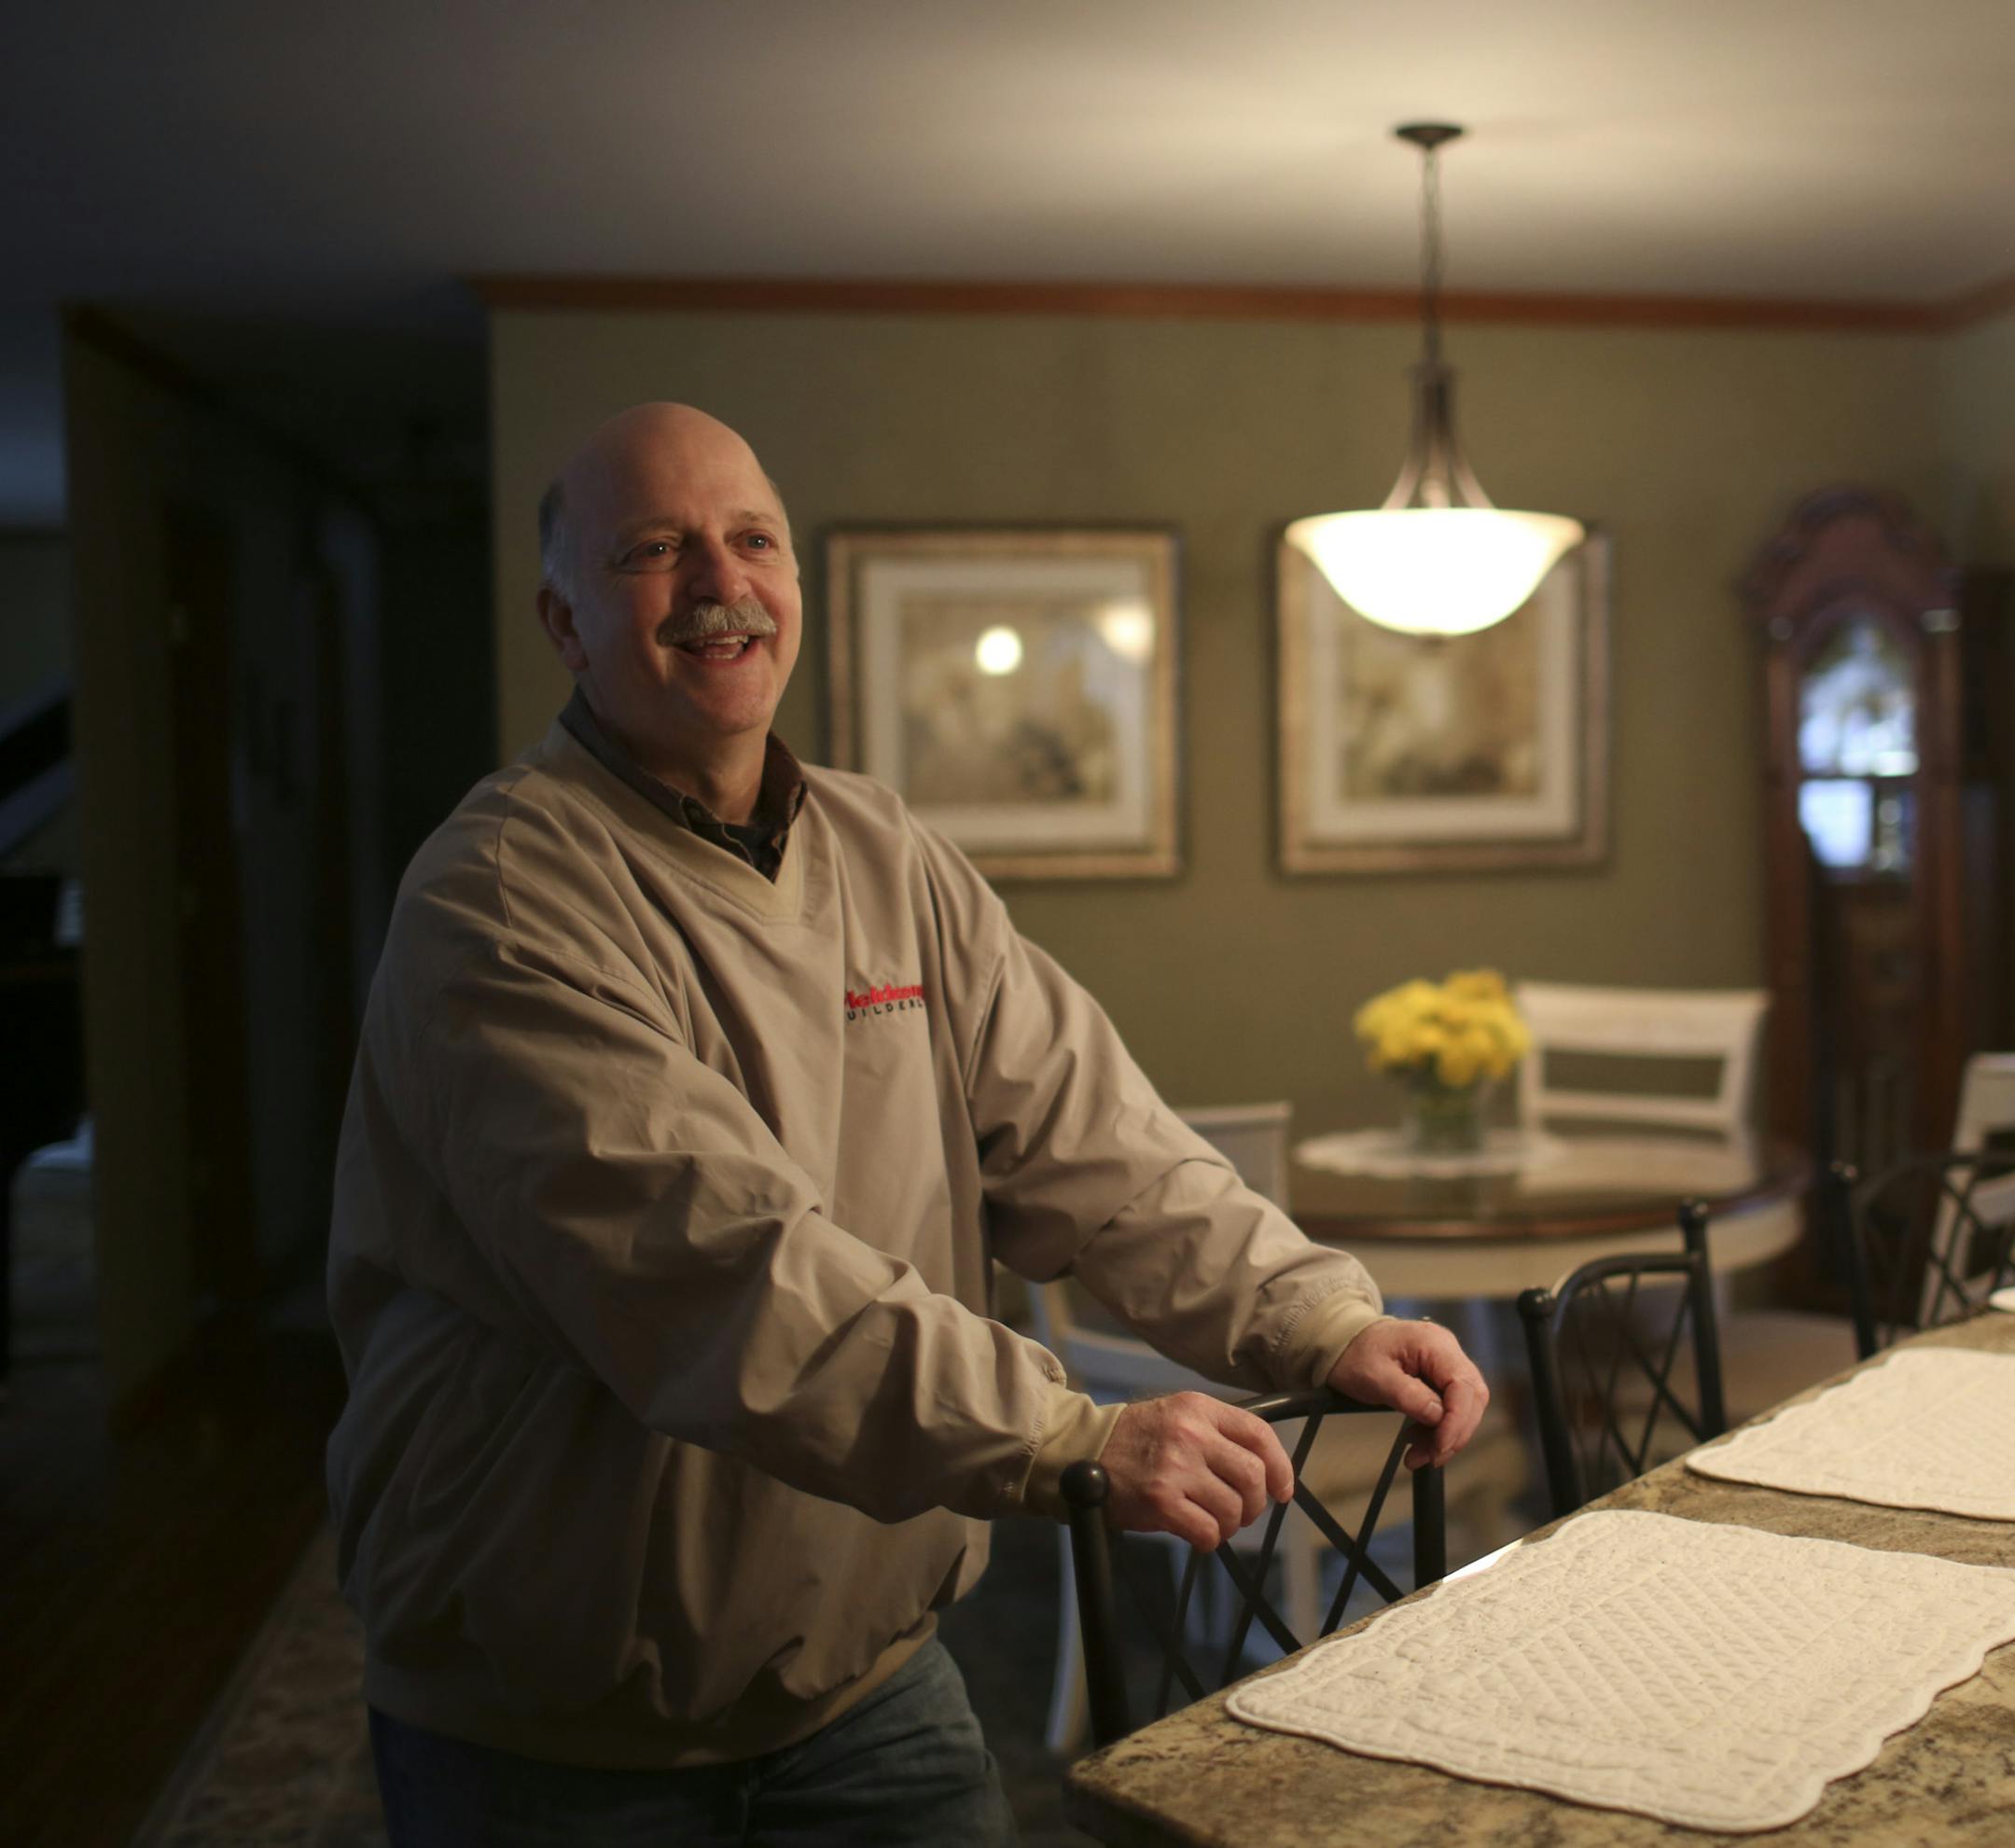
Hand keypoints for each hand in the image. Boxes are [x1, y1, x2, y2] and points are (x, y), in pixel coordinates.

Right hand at [1099, 1392, 1294, 1551]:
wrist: (1086, 1451)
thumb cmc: (1139, 1440)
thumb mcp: (1179, 1416)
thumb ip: (1219, 1434)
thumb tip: (1266, 1472)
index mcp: (1199, 1408)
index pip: (1259, 1434)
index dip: (1280, 1467)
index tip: (1281, 1490)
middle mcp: (1191, 1434)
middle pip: (1252, 1476)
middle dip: (1255, 1503)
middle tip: (1241, 1512)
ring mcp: (1175, 1467)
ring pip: (1233, 1508)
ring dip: (1230, 1524)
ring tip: (1214, 1522)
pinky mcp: (1160, 1500)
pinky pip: (1207, 1531)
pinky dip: (1209, 1540)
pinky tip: (1197, 1534)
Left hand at [1328, 1319, 1488, 1470]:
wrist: (1343, 1341)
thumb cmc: (1355, 1353)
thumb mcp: (1375, 1377)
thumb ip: (1409, 1396)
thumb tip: (1438, 1417)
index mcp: (1434, 1343)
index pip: (1463, 1386)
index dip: (1456, 1421)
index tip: (1439, 1446)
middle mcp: (1447, 1350)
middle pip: (1471, 1398)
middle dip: (1454, 1433)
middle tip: (1430, 1457)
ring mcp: (1445, 1362)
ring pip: (1464, 1406)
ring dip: (1446, 1436)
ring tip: (1419, 1454)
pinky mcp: (1439, 1376)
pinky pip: (1450, 1406)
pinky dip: (1438, 1428)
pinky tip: (1420, 1440)